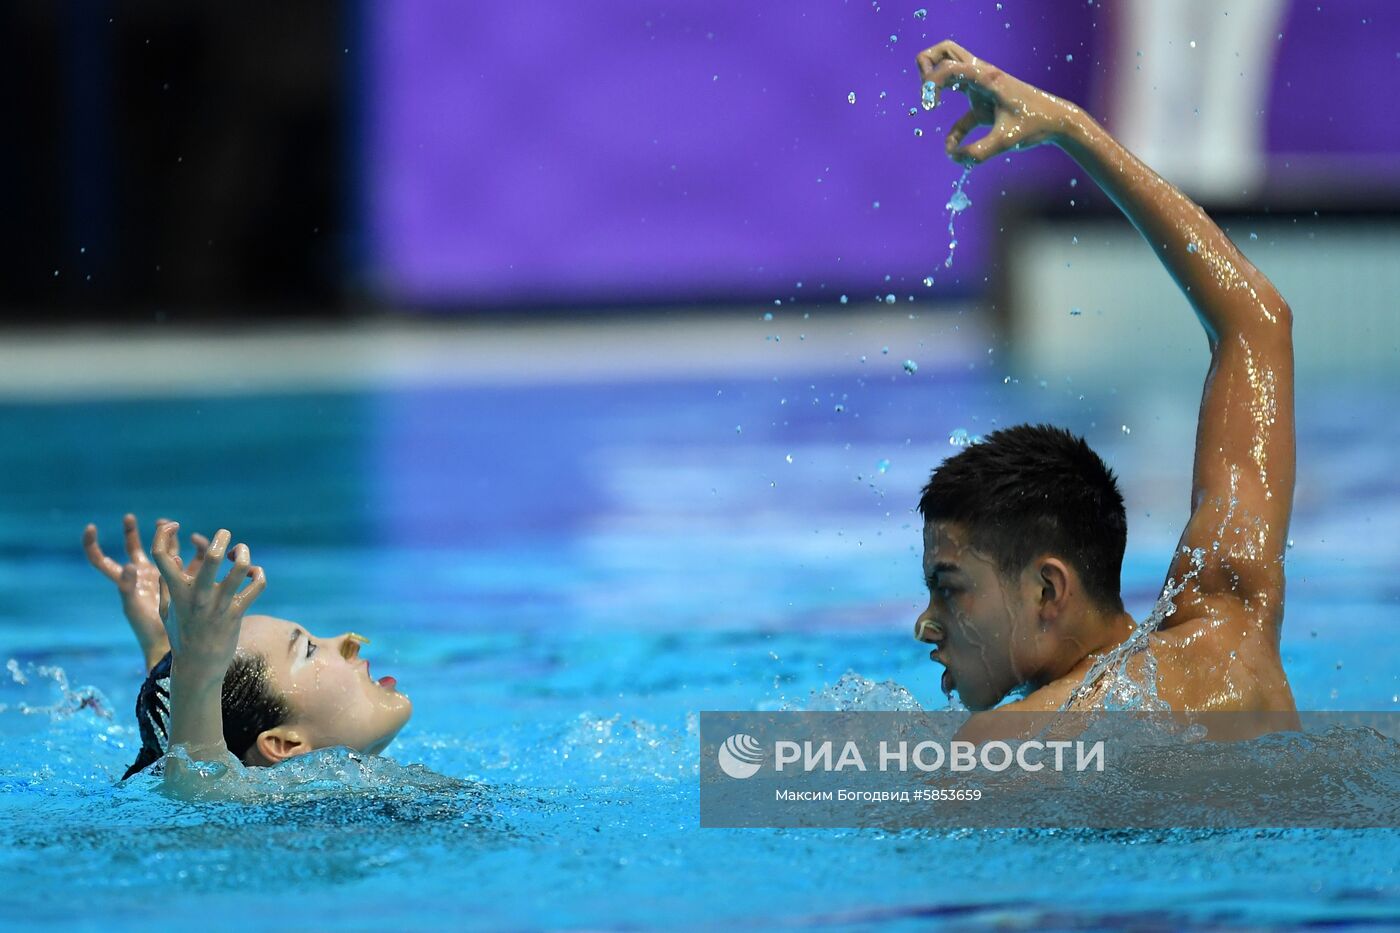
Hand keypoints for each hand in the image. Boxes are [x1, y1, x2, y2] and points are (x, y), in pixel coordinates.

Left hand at [84, 515, 209, 668]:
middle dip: (130, 532)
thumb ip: (127, 586)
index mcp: (125, 580)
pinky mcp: (183, 577)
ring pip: (161, 548)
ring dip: (164, 535)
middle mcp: (142, 574)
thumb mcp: (133, 608)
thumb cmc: (147, 628)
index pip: (101, 560)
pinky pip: (188, 556)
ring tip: (169, 524)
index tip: (92, 527)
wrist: (172, 641)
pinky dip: (193, 546)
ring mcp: (163, 574)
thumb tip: (130, 564)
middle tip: (129, 517)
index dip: (92, 544)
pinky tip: (196, 541)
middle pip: (131, 548)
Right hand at [151, 524, 265, 678]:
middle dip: (222, 539)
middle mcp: (197, 595)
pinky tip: (253, 575)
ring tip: (240, 553)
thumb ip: (166, 585)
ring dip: (244, 554)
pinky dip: (258, 575)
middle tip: (224, 534)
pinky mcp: (237, 612)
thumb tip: (171, 559)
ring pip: (240, 568)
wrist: (198, 666)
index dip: (163, 534)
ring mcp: (219, 604)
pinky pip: (255, 586)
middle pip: (213, 558)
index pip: (161, 555)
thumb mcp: (166, 610)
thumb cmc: (180, 635)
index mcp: (175, 591)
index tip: (172, 526)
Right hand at [916, 39, 1083, 163]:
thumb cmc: (1035, 124)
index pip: (949, 67)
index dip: (932, 83)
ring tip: (931, 103)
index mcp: (987, 78)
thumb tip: (954, 159)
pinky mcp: (984, 105)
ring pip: (950, 69)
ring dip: (936, 82)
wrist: (1057, 122)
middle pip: (944, 50)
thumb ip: (978, 152)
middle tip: (927, 93)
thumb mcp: (1006, 141)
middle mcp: (981, 76)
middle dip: (927, 66)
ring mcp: (981, 88)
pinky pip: (961, 113)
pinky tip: (954, 149)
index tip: (930, 106)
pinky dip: (954, 130)